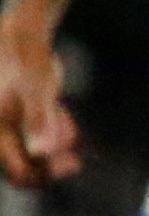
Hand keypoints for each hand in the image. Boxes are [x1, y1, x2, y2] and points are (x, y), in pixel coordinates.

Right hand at [0, 24, 73, 189]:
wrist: (23, 40)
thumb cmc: (28, 63)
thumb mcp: (37, 91)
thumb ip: (37, 121)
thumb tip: (41, 152)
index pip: (17, 172)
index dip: (44, 175)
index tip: (71, 163)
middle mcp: (1, 134)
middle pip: (24, 169)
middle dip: (49, 168)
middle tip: (74, 160)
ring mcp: (11, 126)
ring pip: (33, 155)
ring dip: (54, 150)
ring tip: (64, 125)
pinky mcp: (23, 118)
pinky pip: (39, 138)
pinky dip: (55, 134)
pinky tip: (62, 114)